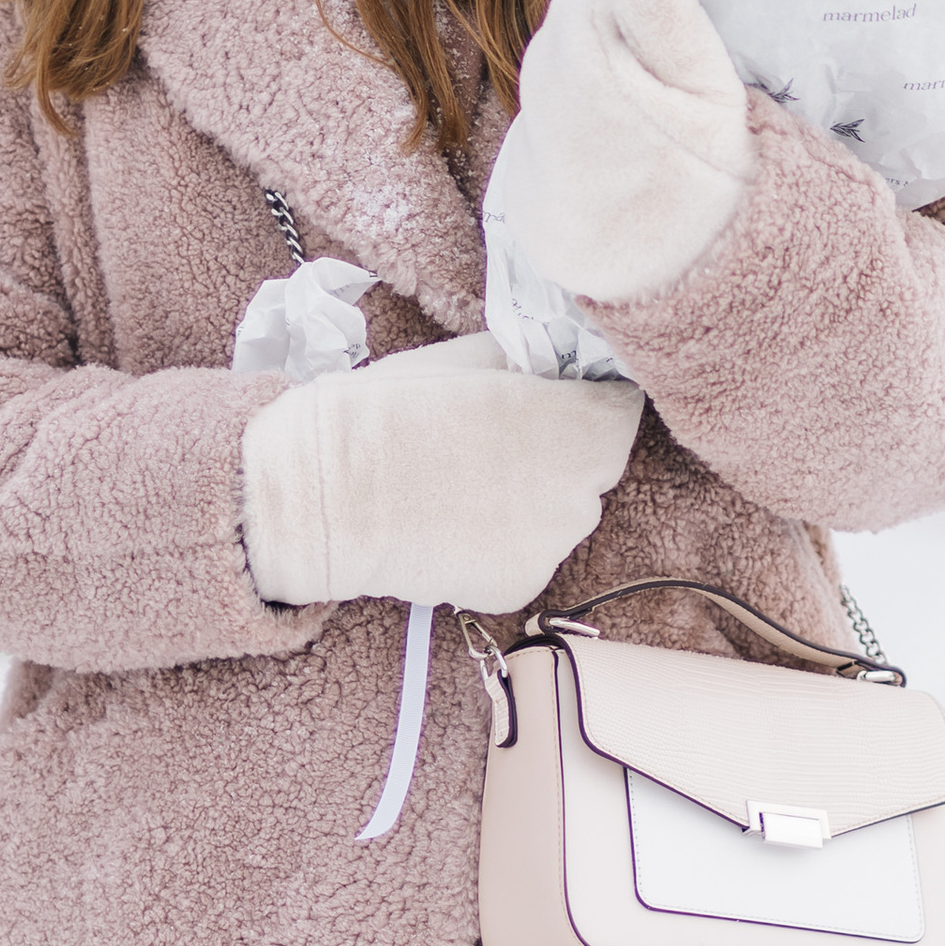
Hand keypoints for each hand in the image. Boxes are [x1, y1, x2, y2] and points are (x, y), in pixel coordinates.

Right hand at [241, 334, 642, 610]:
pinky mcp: (520, 586)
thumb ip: (529, 361)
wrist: (324, 498)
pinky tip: (453, 523)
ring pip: (561, 513)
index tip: (553, 397)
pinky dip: (502, 541)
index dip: (586, 399)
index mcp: (576, 424)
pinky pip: (527, 553)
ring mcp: (552, 548)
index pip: (620, 408)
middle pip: (593, 465)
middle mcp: (581, 492)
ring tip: (466, 483)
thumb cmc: (387, 411)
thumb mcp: (466, 359)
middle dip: (559, 451)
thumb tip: (558, 360)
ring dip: (533, 499)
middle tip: (496, 439)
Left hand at [493, 0, 751, 303]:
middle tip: (659, 52)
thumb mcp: (711, 95)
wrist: (699, 293)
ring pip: (547, 86)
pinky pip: (541, 134)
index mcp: (588, 88)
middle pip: (560, 39)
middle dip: (603, 30)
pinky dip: (574, 124)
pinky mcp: (526, 203)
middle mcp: (542, 126)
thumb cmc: (721, 187)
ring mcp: (529, 169)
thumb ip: (666, 19)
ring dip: (587, 74)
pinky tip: (620, 143)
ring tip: (645, 99)